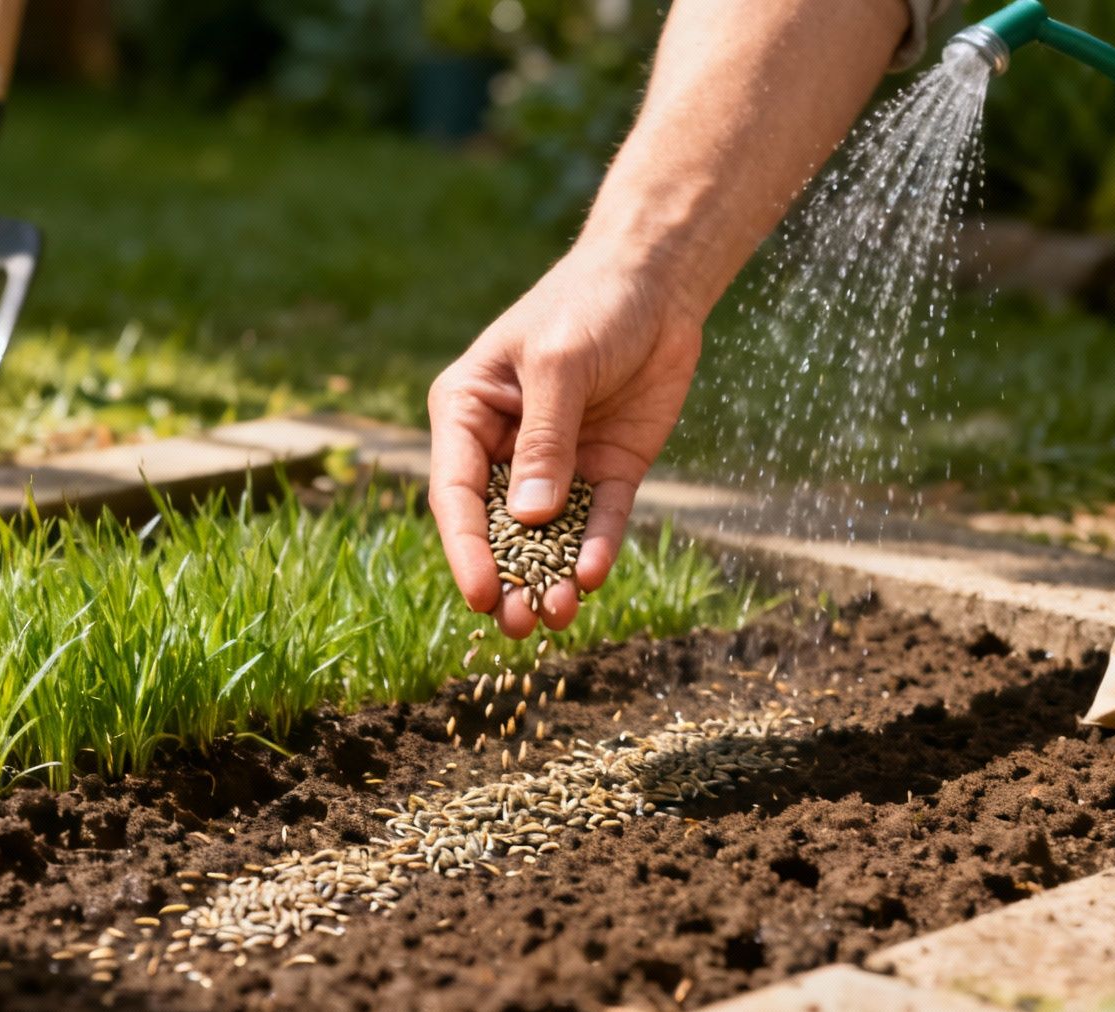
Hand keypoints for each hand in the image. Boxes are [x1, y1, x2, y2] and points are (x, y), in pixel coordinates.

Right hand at [428, 240, 702, 638]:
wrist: (658, 282)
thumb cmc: (589, 305)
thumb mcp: (559, 365)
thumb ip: (545, 442)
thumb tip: (531, 520)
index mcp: (467, 413)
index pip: (457, 492)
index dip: (466, 548)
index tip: (480, 595)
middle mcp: (505, 446)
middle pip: (498, 527)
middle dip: (507, 578)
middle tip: (519, 626)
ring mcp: (558, 462)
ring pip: (548, 535)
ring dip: (551, 576)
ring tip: (559, 616)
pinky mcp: (607, 469)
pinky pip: (600, 519)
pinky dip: (597, 548)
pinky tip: (594, 576)